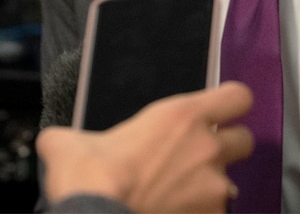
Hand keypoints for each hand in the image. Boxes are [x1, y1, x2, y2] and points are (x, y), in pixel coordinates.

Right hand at [35, 82, 254, 213]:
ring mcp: (212, 189)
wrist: (95, 213)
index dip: (231, 102)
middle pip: (245, 140)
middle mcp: (206, 149)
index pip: (238, 97)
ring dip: (211, 185)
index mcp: (181, 115)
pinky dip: (199, 213)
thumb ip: (72, 135)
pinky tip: (174, 212)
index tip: (220, 111)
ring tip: (181, 193)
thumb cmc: (88, 176)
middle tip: (199, 155)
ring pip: (231, 183)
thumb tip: (54, 141)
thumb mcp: (68, 141)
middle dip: (227, 146)